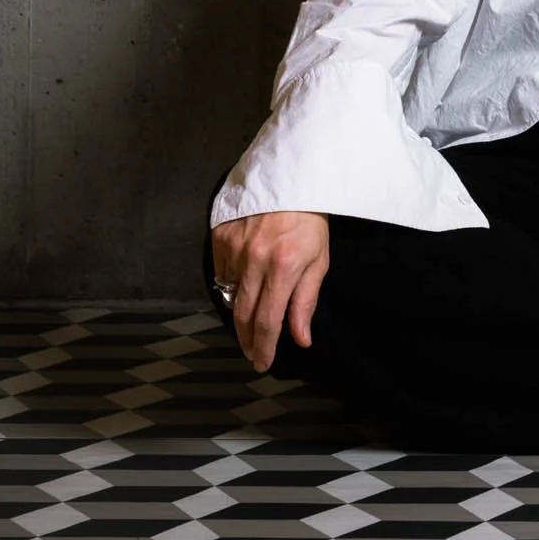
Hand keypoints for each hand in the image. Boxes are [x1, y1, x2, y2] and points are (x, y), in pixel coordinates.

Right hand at [211, 211, 329, 373]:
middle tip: (253, 353)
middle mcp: (255, 258)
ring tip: (251, 317)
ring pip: (229, 295)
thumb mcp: (318, 260)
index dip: (264, 347)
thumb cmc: (309, 219)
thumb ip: (305, 302)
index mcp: (284, 266)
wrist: (290, 176)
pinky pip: (220, 272)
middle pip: (242, 315)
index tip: (262, 362)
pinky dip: (230, 283)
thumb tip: (301, 339)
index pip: (267, 321)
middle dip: (247, 340)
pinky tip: (243, 282)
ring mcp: (234, 247)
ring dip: (239, 311)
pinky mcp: (220, 236)